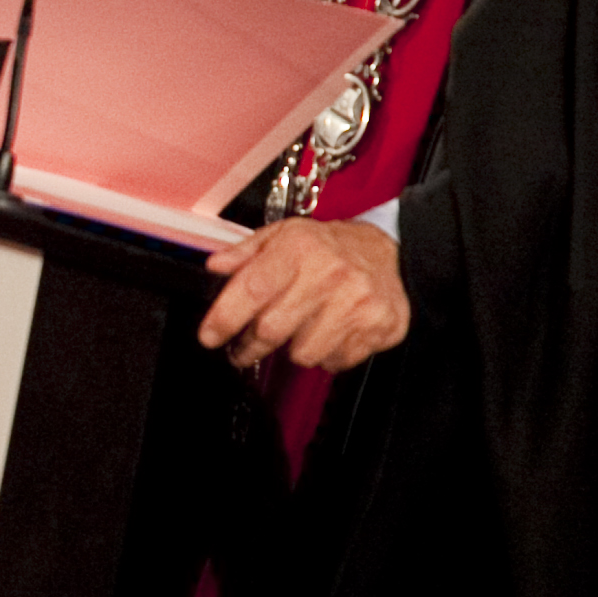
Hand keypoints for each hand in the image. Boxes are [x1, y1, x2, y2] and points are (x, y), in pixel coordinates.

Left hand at [198, 218, 408, 371]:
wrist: (387, 251)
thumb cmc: (326, 247)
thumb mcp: (283, 235)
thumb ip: (245, 252)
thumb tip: (214, 265)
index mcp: (300, 248)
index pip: (252, 289)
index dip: (224, 318)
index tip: (209, 337)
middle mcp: (330, 274)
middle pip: (272, 330)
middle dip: (250, 346)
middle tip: (243, 347)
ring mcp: (358, 302)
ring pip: (304, 353)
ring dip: (292, 350)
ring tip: (298, 331)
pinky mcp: (380, 326)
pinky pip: (336, 361)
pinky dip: (326, 354)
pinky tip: (329, 333)